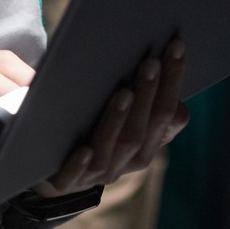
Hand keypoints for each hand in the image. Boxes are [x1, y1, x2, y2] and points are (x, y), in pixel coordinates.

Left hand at [34, 40, 188, 196]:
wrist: (54, 169)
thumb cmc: (94, 127)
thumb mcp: (125, 116)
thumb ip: (145, 101)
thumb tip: (170, 83)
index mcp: (146, 144)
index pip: (168, 114)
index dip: (173, 81)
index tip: (175, 46)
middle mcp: (126, 161)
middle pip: (142, 130)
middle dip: (149, 94)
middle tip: (151, 62)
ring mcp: (96, 174)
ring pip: (113, 150)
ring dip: (119, 121)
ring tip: (124, 92)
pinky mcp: (64, 182)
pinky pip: (72, 176)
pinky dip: (79, 164)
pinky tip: (83, 149)